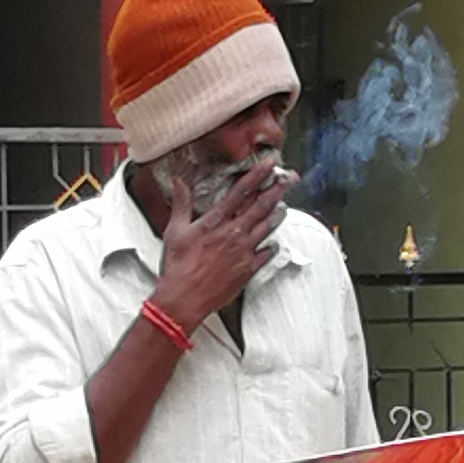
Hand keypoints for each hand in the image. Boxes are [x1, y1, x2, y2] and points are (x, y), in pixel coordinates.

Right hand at [152, 160, 290, 332]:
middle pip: (261, 206)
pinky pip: (265, 255)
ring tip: (284, 205)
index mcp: (216, 221)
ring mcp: (243, 252)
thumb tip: (179, 182)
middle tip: (289, 178)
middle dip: (277, 189)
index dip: (257, 175)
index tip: (269, 164)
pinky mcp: (247, 270)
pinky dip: (271, 247)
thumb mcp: (174, 230)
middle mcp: (233, 233)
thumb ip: (181, 204)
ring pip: (266, 227)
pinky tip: (274, 243)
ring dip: (277, 214)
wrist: (184, 298)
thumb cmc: (178, 267)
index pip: (241, 191)